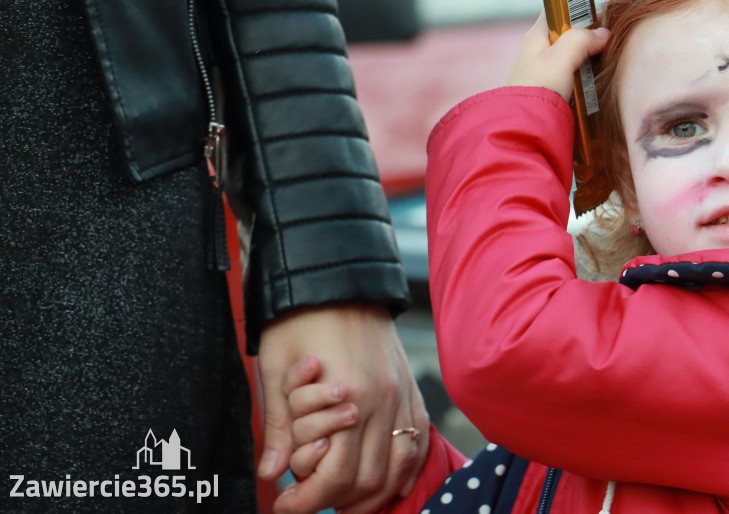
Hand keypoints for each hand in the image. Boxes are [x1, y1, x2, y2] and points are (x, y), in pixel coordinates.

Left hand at [257, 304, 428, 513]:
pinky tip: (386, 481)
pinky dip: (403, 469)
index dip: (308, 501)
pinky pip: (417, 442)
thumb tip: (271, 471)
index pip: (335, 476)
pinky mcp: (412, 389)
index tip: (285, 506)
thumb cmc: (299, 318)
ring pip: (397, 468)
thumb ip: (277, 424)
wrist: (338, 277)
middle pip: (369, 481)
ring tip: (344, 501)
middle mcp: (382, 402)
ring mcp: (402, 395)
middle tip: (308, 502)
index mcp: (347, 397)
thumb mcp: (274, 368)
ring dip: (373, 494)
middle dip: (337, 502)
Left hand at [505, 0, 615, 99]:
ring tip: (624, 33)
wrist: (523, 133)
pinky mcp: (564, 89)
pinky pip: (585, 67)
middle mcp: (546, 50)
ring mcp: (555, 70)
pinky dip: (599, 61)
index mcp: (540, 36)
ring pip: (582, 46)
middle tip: (623, 7)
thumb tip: (603, 33)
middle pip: (576, 23)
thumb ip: (580, 40)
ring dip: (601, 39)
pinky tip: (612, 62)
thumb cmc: (536, 93)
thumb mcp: (558, 60)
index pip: (563, 2)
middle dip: (598, 13)